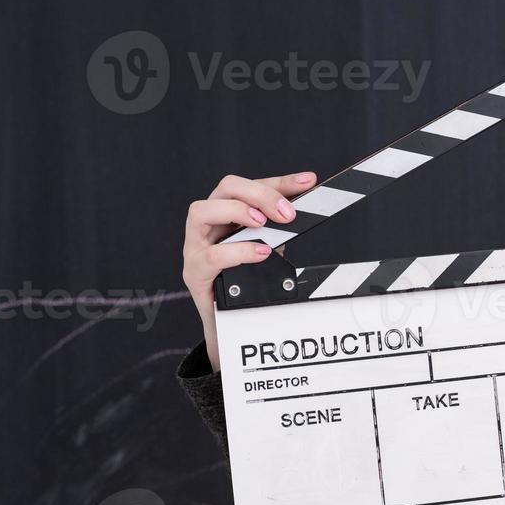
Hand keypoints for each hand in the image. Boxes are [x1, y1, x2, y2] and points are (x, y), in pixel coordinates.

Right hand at [182, 172, 315, 371]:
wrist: (228, 323)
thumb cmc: (246, 281)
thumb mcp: (268, 248)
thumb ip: (281, 228)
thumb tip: (309, 209)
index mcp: (226, 213)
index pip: (250, 185)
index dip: (280, 181)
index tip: (309, 181)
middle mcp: (207, 225)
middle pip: (225, 188)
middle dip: (260, 194)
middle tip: (288, 213)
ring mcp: (194, 247)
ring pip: (201, 211)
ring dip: (237, 211)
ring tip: (263, 223)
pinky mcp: (194, 273)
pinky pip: (211, 255)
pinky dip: (238, 251)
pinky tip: (261, 253)